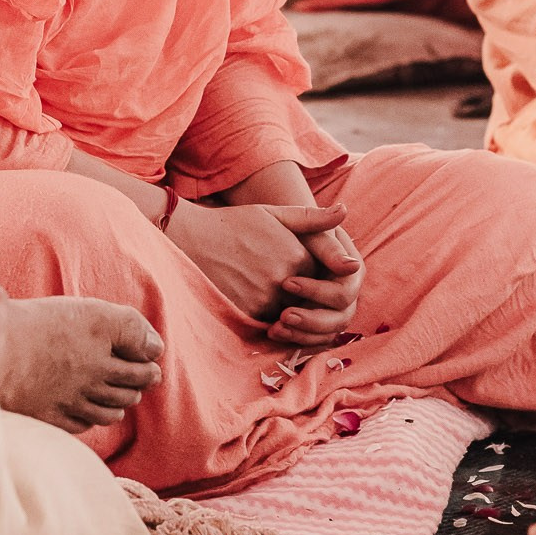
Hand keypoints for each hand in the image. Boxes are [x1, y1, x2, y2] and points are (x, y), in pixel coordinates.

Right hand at [167, 195, 351, 331]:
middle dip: (299, 294)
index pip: (320, 277)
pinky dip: (264, 317)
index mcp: (297, 255)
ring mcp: (265, 299)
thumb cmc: (234, 224)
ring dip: (282, 307)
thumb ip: (312, 217)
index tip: (290, 265)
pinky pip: (266, 323)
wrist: (191, 238)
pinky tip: (250, 297)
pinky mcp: (246, 313)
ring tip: (261, 287)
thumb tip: (344, 211)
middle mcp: (285, 279)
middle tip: (274, 279)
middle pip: (306, 298)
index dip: (309, 274)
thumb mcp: (275, 213)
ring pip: (288, 313)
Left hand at [270, 215, 364, 344]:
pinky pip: (315, 340)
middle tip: (283, 314)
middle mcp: (347, 292)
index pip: (345, 288)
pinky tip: (274, 333)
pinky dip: (297, 340)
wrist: (271, 243)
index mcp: (350, 267)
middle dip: (312, 318)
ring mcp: (334, 310)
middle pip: (341, 316)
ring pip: (328, 332)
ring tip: (276, 328)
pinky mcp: (318, 324)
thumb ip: (319, 221)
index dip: (318, 290)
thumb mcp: (298, 222)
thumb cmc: (287, 229)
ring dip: (303, 334)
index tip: (287, 283)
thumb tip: (346, 223)